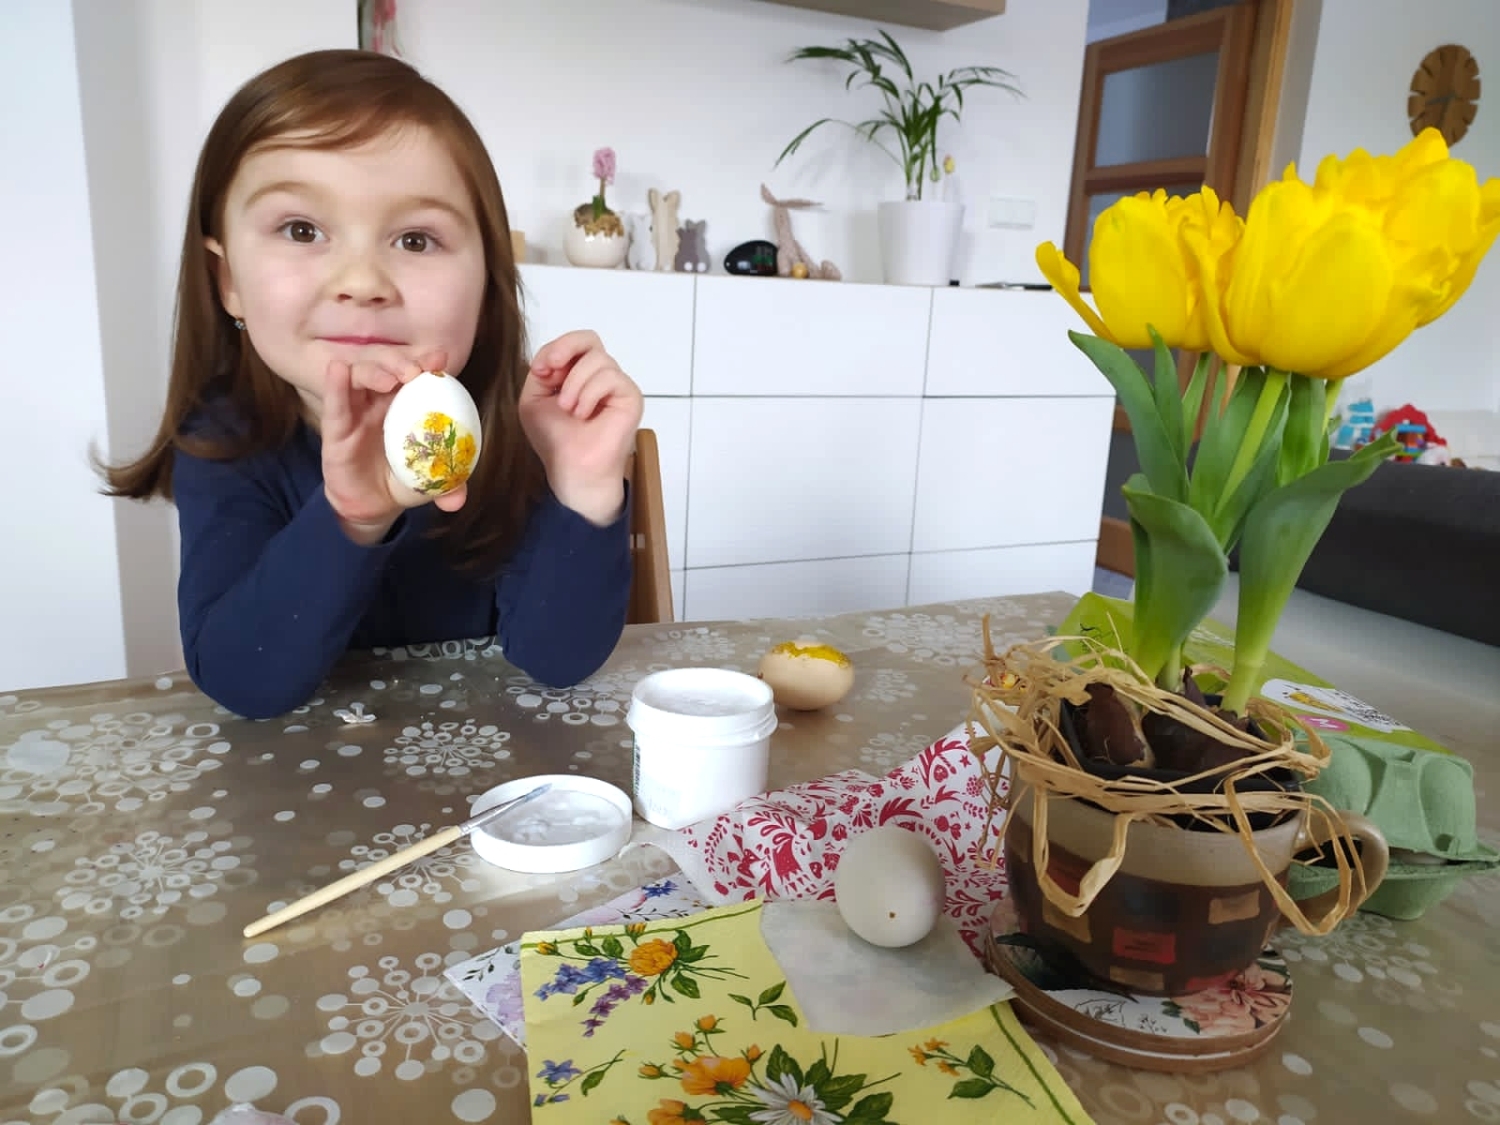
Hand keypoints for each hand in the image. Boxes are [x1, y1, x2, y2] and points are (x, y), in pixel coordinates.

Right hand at [321, 347, 464, 545]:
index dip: (425, 362)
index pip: (416, 375)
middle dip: (402, 361)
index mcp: (408, 404)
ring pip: (360, 377)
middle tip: (416, 368)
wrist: (372, 505)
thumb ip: (449, 486)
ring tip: (391, 378)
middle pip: (388, 367)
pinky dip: (335, 385)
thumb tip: (458, 501)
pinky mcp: (335, 429)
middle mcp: (382, 400)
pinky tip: (337, 370)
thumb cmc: (404, 480)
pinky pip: (335, 405)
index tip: (439, 359)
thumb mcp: (432, 483)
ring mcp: (357, 411)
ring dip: (374, 370)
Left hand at [520, 330, 643, 524]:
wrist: (571, 469)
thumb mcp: (534, 398)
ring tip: (568, 409)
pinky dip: (590, 394)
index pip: (573, 344)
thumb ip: (541, 371)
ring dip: (575, 384)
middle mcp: (600, 376)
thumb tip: (553, 359)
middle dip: (565, 348)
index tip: (538, 370)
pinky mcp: (630, 396)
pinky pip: (611, 377)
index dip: (555, 348)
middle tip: (550, 370)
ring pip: (598, 359)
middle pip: (589, 339)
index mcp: (578, 373)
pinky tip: (583, 415)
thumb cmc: (555, 439)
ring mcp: (617, 385)